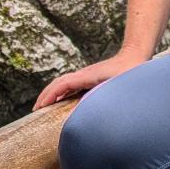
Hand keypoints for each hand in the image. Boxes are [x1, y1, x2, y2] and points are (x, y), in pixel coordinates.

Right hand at [32, 47, 148, 110]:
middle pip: (58, 83)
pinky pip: (70, 84)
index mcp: (87, 76)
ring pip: (62, 83)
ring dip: (51, 93)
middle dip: (45, 96)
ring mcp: (85, 75)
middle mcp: (83, 74)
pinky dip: (60, 92)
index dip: (50, 95)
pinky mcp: (89, 77)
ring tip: (43, 107)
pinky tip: (61, 101)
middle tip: (35, 111)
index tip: (40, 107)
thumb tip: (93, 112)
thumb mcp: (117, 87)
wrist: (134, 56)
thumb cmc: (128, 73)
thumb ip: (105, 96)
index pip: (62, 85)